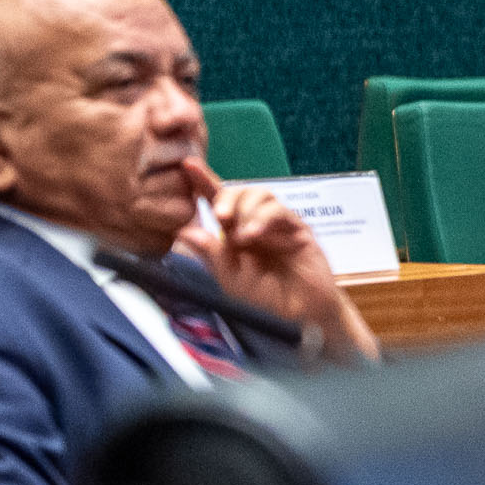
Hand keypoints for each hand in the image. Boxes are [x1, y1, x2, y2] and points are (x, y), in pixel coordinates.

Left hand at [172, 157, 379, 360]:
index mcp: (234, 234)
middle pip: (239, 190)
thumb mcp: (230, 279)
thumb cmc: (267, 301)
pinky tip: (253, 235)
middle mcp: (255, 224)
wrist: (300, 318)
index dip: (203, 181)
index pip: (216, 201)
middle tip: (219, 216)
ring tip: (240, 235)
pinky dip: (263, 219)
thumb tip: (183, 231)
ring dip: (245, 208)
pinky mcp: (298, 229)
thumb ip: (211, 254)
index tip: (187, 166)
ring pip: (260, 194)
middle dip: (225, 197)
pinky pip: (279, 211)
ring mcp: (278, 226)